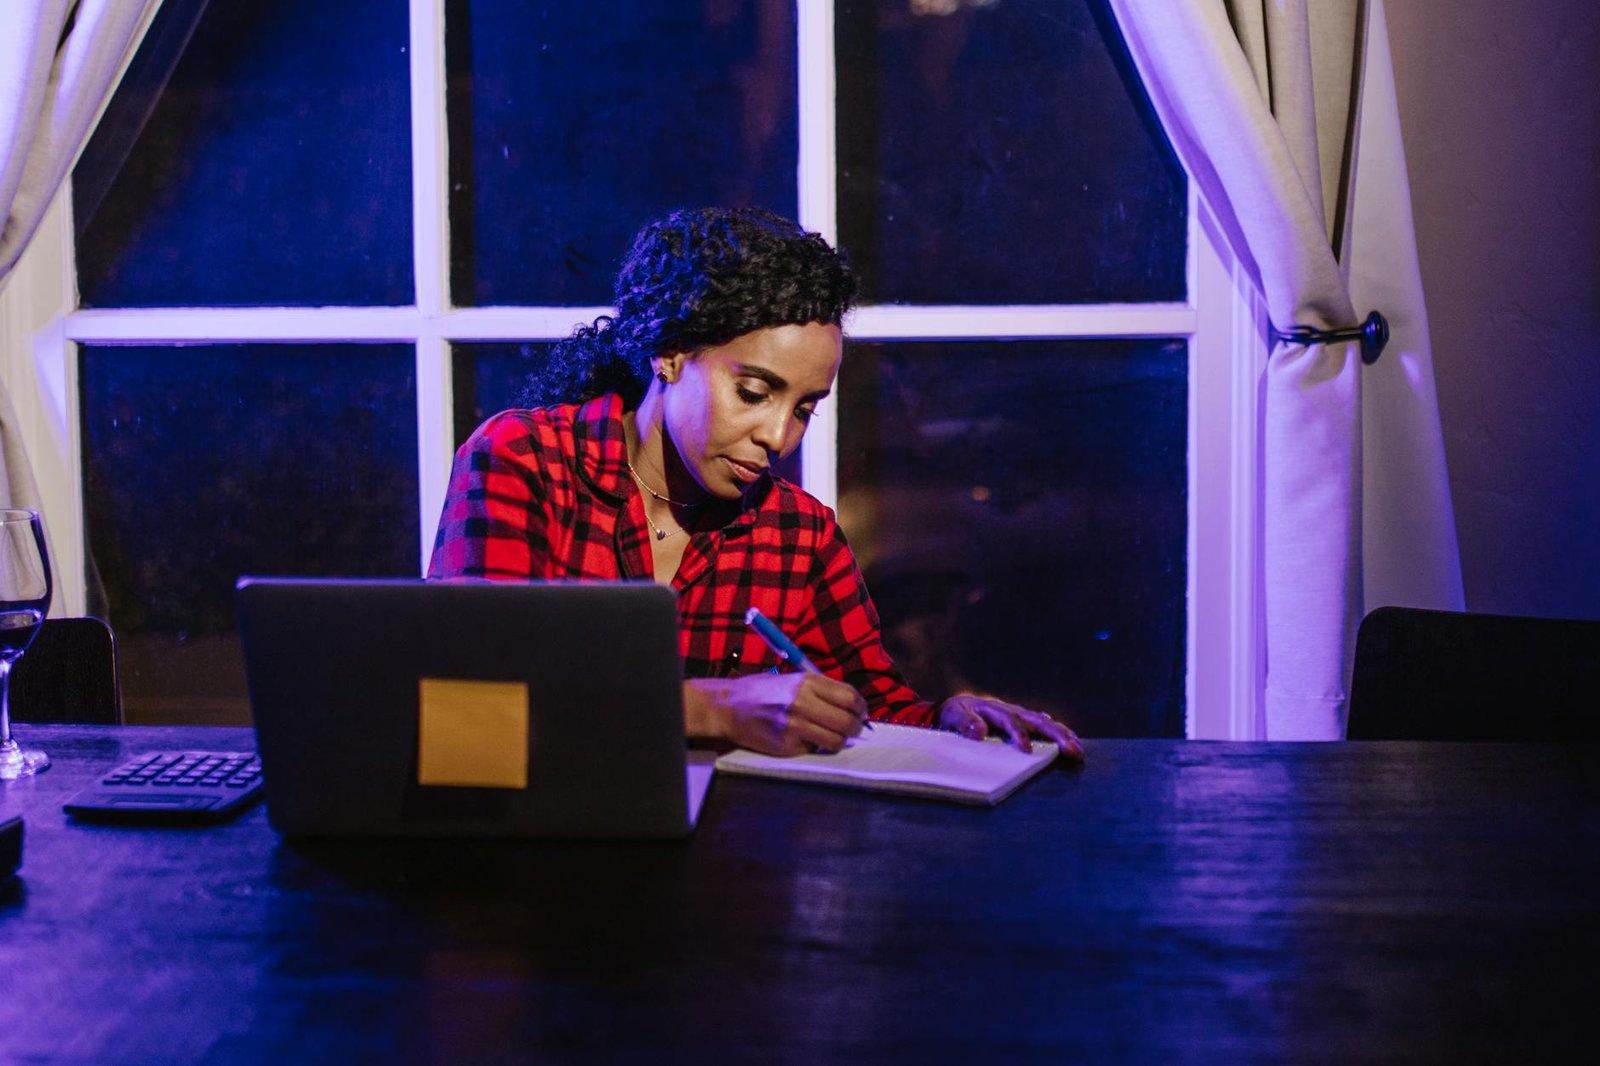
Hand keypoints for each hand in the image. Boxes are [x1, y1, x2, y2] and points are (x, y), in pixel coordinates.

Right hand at [686, 672, 867, 756]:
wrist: (728, 707)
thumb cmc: (762, 692)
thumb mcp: (793, 680)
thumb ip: (821, 690)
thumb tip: (851, 706)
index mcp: (807, 682)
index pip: (849, 697)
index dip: (861, 708)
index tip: (861, 713)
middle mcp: (802, 702)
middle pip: (846, 721)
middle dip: (856, 728)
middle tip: (854, 730)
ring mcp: (794, 725)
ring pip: (835, 741)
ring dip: (839, 742)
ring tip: (834, 738)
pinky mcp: (786, 745)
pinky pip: (813, 750)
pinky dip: (814, 747)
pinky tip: (804, 740)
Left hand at [937, 694, 1084, 760]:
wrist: (957, 707)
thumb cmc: (956, 713)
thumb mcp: (953, 715)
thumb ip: (965, 723)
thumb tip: (979, 732)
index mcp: (994, 709)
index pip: (1011, 721)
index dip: (1019, 734)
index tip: (1027, 750)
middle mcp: (1011, 711)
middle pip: (1037, 721)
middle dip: (1055, 735)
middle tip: (1072, 749)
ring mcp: (1019, 716)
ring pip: (1044, 723)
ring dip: (1062, 735)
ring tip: (1077, 748)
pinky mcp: (1022, 722)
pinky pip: (1042, 727)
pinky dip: (1057, 733)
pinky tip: (1068, 741)